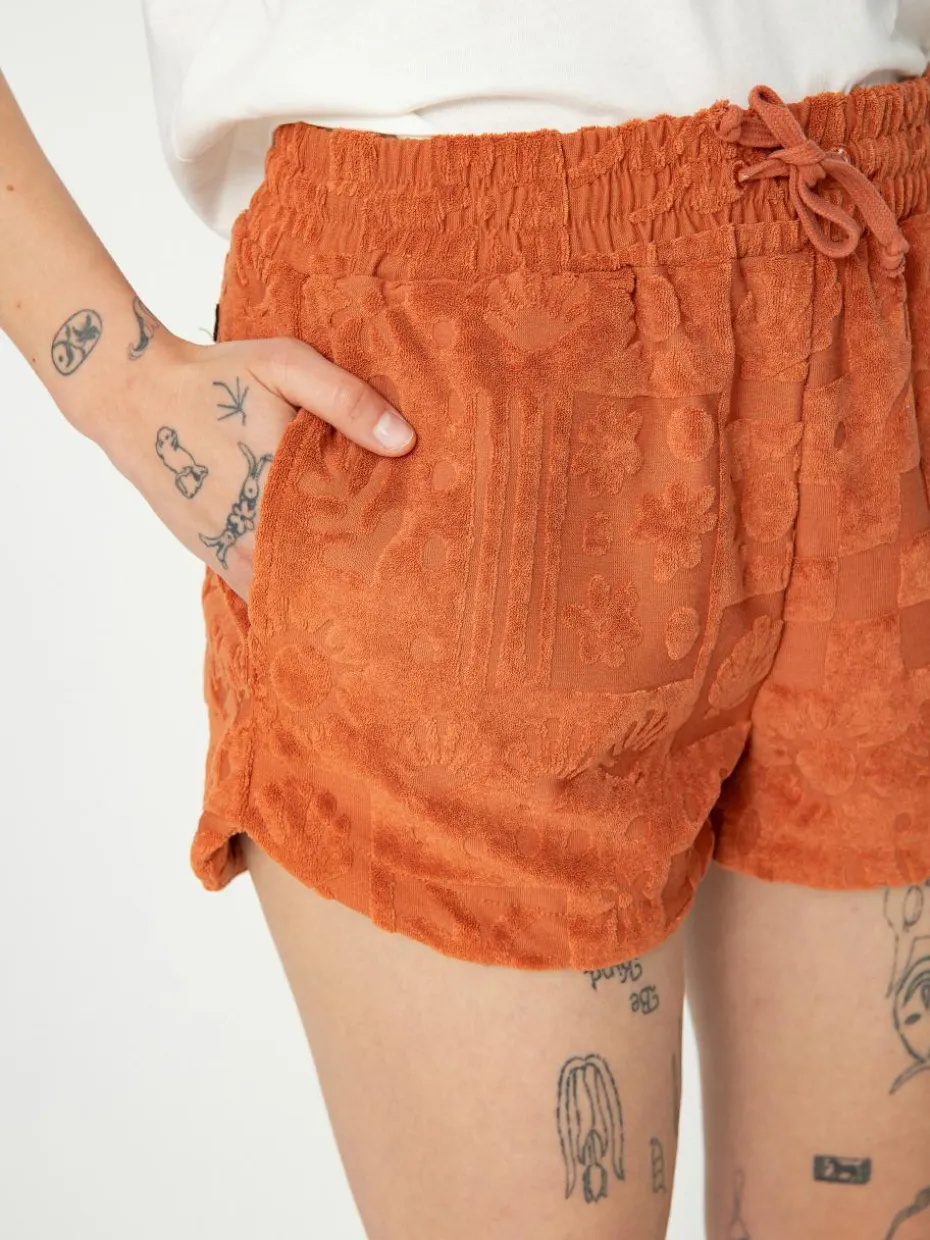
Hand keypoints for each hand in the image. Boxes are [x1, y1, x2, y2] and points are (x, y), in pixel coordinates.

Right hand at [98, 332, 416, 604]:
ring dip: (331, 588)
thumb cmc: (216, 376)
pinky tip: (324, 581)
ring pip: (297, 591)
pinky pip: (266, 590)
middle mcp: (258, 532)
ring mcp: (233, 553)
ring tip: (373, 585)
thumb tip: (405, 441)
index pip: (357, 536)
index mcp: (285, 484)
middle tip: (410, 577)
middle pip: (331, 574)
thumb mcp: (285, 366)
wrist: (133, 396)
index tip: (425, 550)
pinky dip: (295, 589)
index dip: (393, 547)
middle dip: (369, 574)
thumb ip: (346, 400)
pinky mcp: (216, 559)